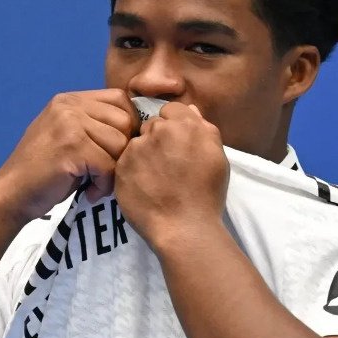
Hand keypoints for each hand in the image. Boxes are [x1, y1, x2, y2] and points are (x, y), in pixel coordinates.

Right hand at [0, 89, 138, 223]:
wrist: (11, 194)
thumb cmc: (43, 172)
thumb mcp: (66, 135)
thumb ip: (92, 124)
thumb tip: (135, 127)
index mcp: (69, 100)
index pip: (119, 98)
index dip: (128, 125)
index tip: (116, 150)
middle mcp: (69, 106)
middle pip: (125, 121)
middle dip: (121, 151)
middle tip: (105, 171)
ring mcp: (70, 125)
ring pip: (120, 144)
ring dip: (113, 171)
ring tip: (95, 183)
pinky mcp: (72, 148)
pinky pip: (109, 166)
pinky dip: (104, 186)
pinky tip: (89, 192)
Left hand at [114, 102, 228, 247]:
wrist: (183, 227)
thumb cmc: (206, 194)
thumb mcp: (217, 157)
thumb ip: (204, 129)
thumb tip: (191, 111)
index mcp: (184, 124)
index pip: (171, 110)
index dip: (175, 126)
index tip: (178, 146)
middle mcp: (157, 130)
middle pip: (152, 124)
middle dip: (158, 138)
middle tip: (167, 164)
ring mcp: (135, 148)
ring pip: (137, 143)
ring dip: (143, 154)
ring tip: (155, 179)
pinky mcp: (120, 167)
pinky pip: (125, 162)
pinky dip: (132, 171)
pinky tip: (144, 187)